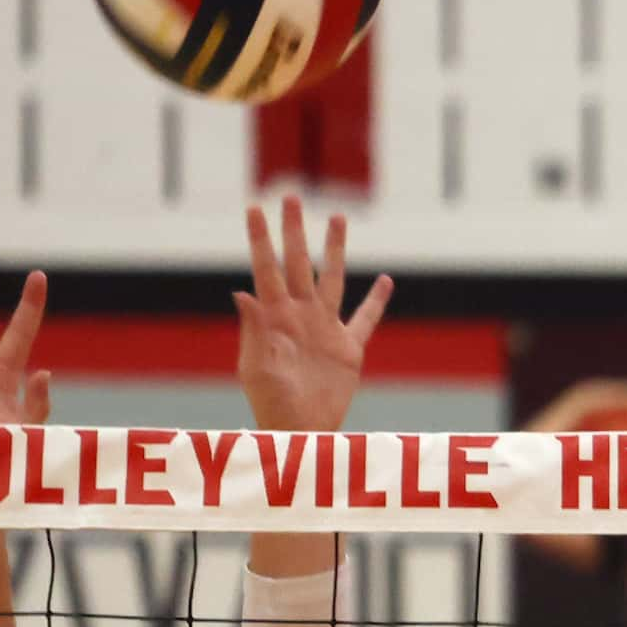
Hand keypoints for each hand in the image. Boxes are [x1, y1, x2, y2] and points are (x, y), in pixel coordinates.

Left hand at [234, 195, 391, 433]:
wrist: (300, 430)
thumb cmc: (270, 402)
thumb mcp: (256, 367)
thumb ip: (252, 330)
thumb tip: (242, 293)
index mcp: (274, 317)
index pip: (266, 268)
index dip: (260, 239)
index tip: (254, 209)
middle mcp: (299, 315)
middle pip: (298, 263)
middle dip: (295, 230)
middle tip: (291, 196)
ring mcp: (325, 328)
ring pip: (332, 279)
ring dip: (334, 249)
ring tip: (337, 219)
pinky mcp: (348, 348)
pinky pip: (366, 319)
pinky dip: (376, 301)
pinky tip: (385, 281)